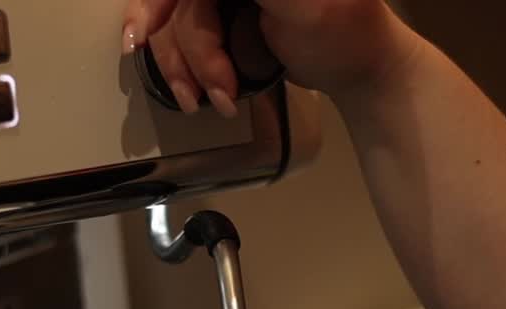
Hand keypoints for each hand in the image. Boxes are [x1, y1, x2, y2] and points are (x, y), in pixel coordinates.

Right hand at [121, 0, 421, 114]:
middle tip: (188, 90)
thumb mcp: (297, 0)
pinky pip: (183, 40)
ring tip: (219, 102)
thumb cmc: (344, 30)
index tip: (143, 31)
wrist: (362, 72)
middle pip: (177, 1)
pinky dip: (187, 71)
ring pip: (176, 24)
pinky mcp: (222, 20)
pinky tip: (198, 96)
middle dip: (184, 48)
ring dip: (190, 70)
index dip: (159, 3)